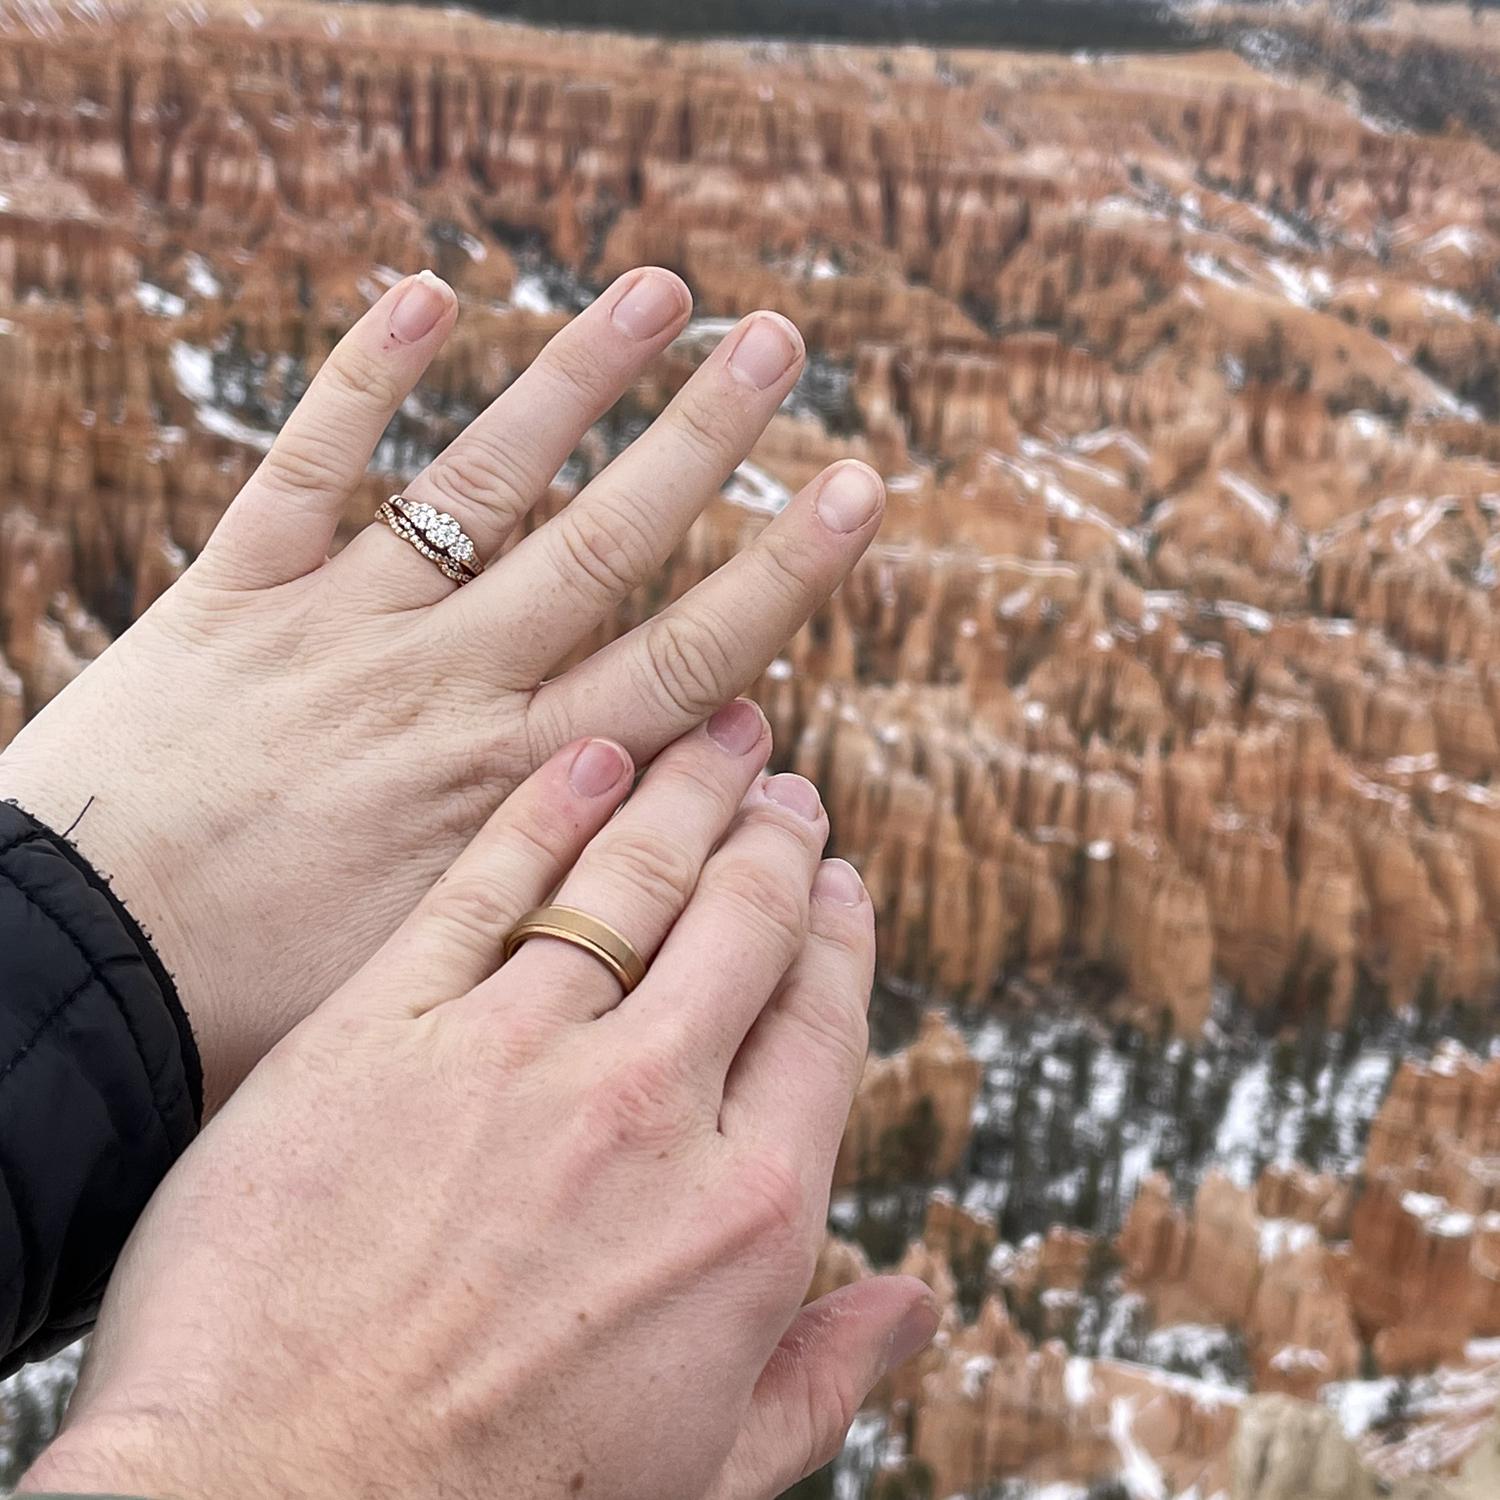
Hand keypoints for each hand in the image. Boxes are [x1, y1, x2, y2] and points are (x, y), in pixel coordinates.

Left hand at [0, 267, 885, 1110]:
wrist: (76, 978)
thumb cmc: (266, 998)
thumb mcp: (458, 962)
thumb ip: (567, 880)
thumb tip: (669, 832)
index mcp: (512, 784)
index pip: (685, 660)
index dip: (784, 575)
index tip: (855, 498)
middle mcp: (448, 686)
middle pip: (608, 542)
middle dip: (709, 440)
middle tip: (788, 346)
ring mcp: (344, 626)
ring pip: (483, 482)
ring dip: (577, 379)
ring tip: (663, 291)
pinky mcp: (235, 593)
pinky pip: (309, 465)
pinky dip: (366, 374)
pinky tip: (430, 290)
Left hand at [21, 714, 936, 1499]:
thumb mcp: (702, 1475)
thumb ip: (820, 1377)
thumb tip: (915, 1307)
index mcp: (743, 1216)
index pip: (819, 1021)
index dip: (837, 933)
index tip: (839, 881)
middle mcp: (647, 1112)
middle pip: (741, 925)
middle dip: (776, 840)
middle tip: (788, 787)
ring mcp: (514, 1059)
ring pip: (631, 880)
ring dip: (689, 792)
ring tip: (721, 737)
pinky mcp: (383, 1032)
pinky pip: (485, 887)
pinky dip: (548, 809)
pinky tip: (587, 758)